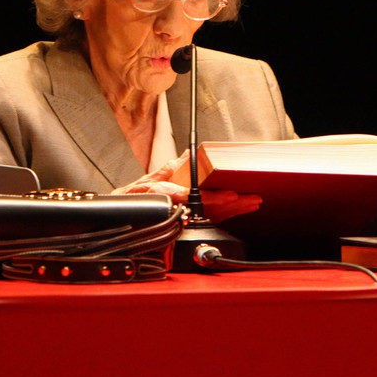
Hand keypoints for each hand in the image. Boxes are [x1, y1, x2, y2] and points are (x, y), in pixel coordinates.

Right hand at [110, 151, 261, 221]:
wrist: (125, 211)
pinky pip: (207, 219)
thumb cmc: (138, 195)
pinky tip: (238, 209)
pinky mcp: (183, 223)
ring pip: (211, 216)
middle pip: (209, 209)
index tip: (231, 196)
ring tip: (251, 203)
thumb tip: (190, 153)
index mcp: (167, 194)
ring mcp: (179, 217)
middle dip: (232, 206)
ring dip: (233, 211)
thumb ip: (174, 166)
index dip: (215, 198)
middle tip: (250, 199)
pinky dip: (224, 215)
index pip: (196, 197)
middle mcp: (175, 207)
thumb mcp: (154, 176)